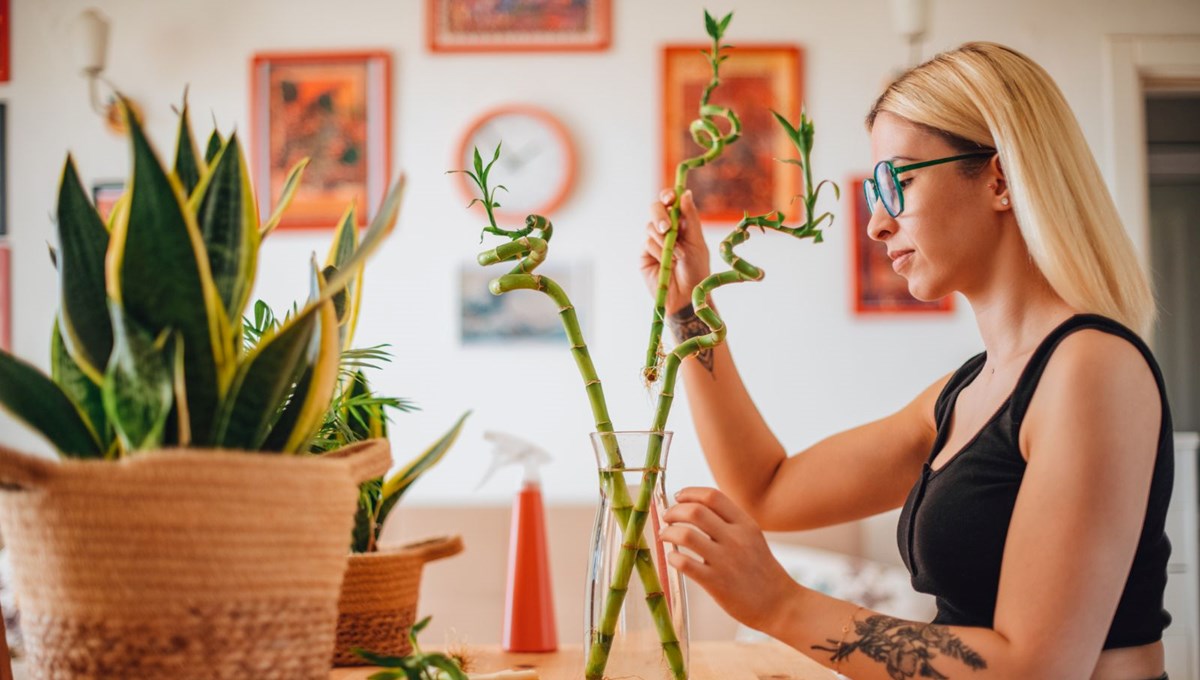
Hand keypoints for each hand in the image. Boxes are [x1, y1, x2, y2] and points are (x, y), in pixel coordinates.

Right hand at [641, 189, 710, 316]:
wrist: (687, 296)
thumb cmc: (696, 270)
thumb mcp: (697, 242)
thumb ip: (690, 217)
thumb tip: (685, 193)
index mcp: (681, 223)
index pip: (670, 203)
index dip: (667, 196)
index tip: (670, 198)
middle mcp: (666, 230)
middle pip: (655, 209)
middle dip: (660, 215)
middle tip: (667, 227)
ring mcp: (654, 241)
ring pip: (650, 226)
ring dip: (664, 239)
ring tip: (677, 255)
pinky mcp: (644, 254)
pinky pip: (647, 243)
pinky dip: (658, 250)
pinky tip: (668, 262)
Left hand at [660, 487, 801, 633]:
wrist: (780, 604)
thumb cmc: (762, 570)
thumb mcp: (753, 537)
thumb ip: (730, 522)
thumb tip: (696, 508)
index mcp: (745, 524)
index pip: (713, 496)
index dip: (689, 493)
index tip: (678, 497)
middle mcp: (736, 539)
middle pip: (695, 511)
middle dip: (673, 511)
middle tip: (667, 518)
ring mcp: (726, 561)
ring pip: (686, 535)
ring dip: (668, 533)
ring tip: (664, 536)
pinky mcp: (716, 583)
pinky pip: (685, 564)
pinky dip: (673, 558)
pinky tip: (673, 558)